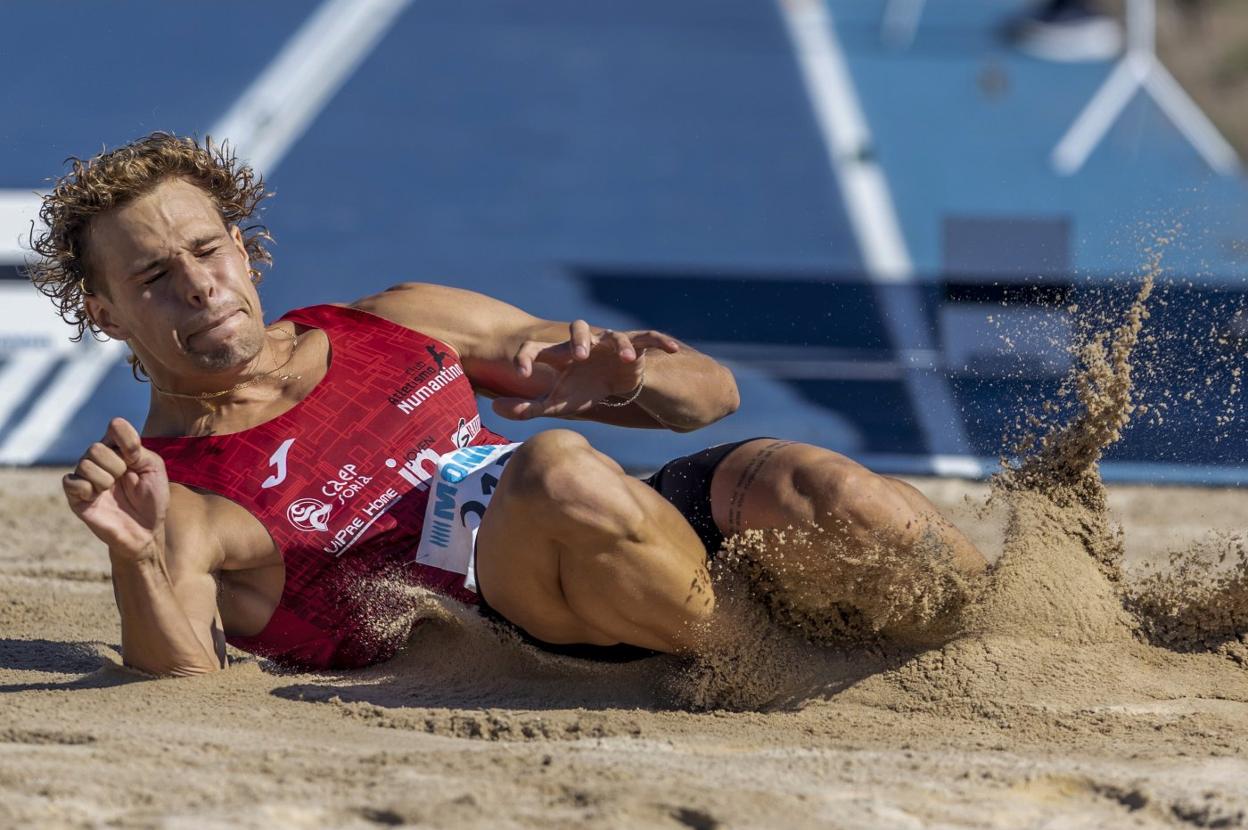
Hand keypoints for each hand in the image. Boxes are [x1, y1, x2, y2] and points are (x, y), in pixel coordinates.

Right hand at [63, 417, 169, 561]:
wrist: (145, 530)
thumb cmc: (152, 498)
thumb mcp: (154, 469)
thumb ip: (138, 448)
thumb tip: (115, 432)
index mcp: (120, 449)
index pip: (115, 427)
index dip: (127, 441)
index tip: (136, 459)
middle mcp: (100, 458)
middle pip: (96, 447)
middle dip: (116, 466)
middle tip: (125, 480)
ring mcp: (86, 476)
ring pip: (85, 463)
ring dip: (105, 480)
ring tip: (112, 491)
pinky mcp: (75, 495)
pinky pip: (72, 481)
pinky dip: (88, 490)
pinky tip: (97, 498)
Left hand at [493, 321, 679, 419]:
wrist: (611, 387)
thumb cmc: (579, 390)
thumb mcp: (555, 404)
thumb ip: (526, 408)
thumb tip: (494, 410)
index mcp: (559, 355)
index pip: (538, 348)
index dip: (527, 357)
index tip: (521, 374)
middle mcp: (584, 344)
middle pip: (578, 330)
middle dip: (578, 340)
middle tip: (578, 357)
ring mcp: (610, 345)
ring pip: (614, 335)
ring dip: (620, 343)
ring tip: (624, 358)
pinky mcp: (634, 349)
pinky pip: (649, 338)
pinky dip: (660, 340)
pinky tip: (672, 349)